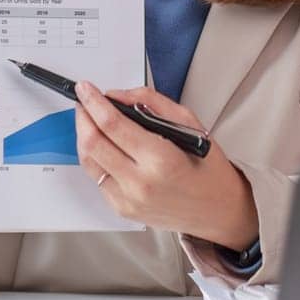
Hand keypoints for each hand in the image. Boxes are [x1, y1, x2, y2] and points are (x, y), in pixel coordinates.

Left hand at [74, 82, 258, 250]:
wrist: (216, 211)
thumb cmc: (208, 167)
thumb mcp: (190, 124)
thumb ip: (153, 103)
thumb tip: (117, 95)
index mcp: (161, 159)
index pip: (113, 125)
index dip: (94, 102)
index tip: (85, 88)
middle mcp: (140, 183)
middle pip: (93, 143)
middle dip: (83, 116)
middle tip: (84, 100)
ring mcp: (127, 200)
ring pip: (88, 161)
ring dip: (83, 135)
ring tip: (88, 119)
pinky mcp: (121, 209)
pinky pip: (97, 178)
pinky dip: (94, 156)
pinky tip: (102, 144)